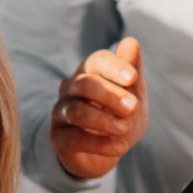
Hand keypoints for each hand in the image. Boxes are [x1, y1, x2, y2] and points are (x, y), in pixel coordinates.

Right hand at [50, 37, 147, 180]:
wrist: (109, 151)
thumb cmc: (121, 115)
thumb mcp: (134, 94)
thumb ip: (133, 70)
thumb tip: (131, 41)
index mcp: (89, 71)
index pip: (97, 61)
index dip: (114, 67)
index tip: (133, 78)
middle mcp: (70, 87)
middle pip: (85, 84)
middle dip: (110, 95)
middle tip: (133, 107)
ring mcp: (61, 112)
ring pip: (77, 112)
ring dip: (105, 120)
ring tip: (125, 129)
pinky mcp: (58, 137)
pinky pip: (74, 139)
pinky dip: (100, 143)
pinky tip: (120, 147)